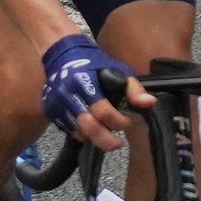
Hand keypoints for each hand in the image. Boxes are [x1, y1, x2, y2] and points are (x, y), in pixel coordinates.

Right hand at [38, 30, 137, 147]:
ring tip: (106, 134)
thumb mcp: (117, 70)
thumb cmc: (94, 64)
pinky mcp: (50, 111)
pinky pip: (67, 129)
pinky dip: (81, 133)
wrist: (62, 57)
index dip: (118, 120)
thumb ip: (133, 88)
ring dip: (93, 137)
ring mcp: (57, 104)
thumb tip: (149, 102)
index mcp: (85, 83)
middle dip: (105, 139)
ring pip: (77, 131)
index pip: (103, 111)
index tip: (127, 122)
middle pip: (88, 126)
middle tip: (118, 144)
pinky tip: (91, 129)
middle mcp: (68, 95)